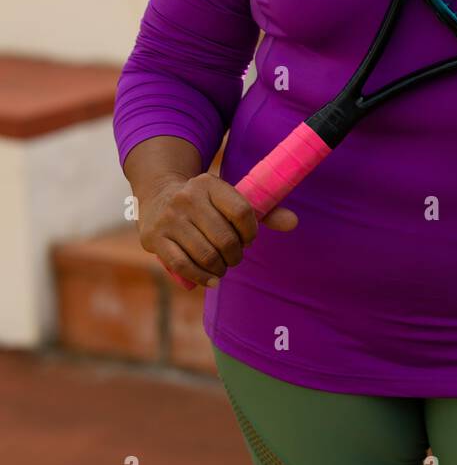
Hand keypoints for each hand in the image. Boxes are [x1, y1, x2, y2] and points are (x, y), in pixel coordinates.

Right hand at [138, 172, 297, 288]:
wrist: (158, 194)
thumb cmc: (205, 203)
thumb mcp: (229, 198)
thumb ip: (263, 211)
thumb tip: (293, 223)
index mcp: (209, 183)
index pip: (243, 212)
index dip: (251, 232)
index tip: (248, 239)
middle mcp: (187, 198)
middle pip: (225, 238)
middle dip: (236, 255)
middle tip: (234, 257)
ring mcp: (169, 219)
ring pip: (206, 255)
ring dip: (220, 268)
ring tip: (222, 267)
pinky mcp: (154, 239)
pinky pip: (183, 266)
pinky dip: (202, 278)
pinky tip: (211, 280)